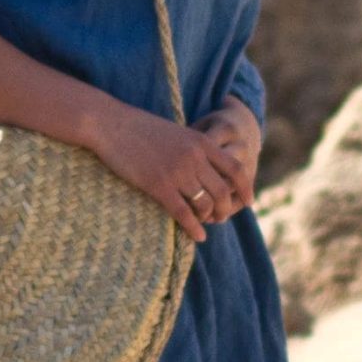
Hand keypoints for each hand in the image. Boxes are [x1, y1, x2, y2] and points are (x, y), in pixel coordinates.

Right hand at [86, 99, 254, 243]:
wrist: (112, 124)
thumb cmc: (141, 129)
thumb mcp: (177, 133)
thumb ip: (195, 149)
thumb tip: (207, 169)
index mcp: (202, 142)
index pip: (236, 169)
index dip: (246, 188)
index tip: (249, 202)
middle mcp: (195, 158)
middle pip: (224, 192)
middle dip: (226, 209)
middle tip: (221, 218)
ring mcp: (177, 172)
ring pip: (206, 205)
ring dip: (209, 218)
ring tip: (206, 224)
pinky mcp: (158, 185)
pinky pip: (183, 213)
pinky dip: (194, 228)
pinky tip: (198, 236)